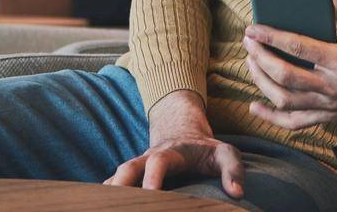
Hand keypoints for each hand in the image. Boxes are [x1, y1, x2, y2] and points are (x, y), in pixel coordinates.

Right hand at [104, 91, 245, 198]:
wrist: (183, 132)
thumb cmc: (207, 150)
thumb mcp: (225, 154)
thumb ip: (234, 170)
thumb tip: (237, 194)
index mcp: (172, 152)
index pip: (159, 162)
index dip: (153, 177)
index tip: (151, 194)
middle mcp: (150, 157)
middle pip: (128, 167)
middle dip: (120, 185)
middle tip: (116, 204)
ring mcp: (138, 166)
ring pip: (116, 176)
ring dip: (109, 192)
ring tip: (102, 207)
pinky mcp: (132, 175)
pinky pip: (114, 183)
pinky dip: (105, 194)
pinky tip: (99, 206)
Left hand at [242, 0, 336, 129]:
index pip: (298, 48)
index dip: (272, 37)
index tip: (253, 28)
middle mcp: (334, 87)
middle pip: (286, 76)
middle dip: (261, 58)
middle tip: (248, 41)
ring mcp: (331, 105)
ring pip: (286, 100)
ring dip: (262, 81)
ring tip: (251, 61)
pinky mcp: (330, 115)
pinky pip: (295, 122)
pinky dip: (272, 117)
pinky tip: (255, 106)